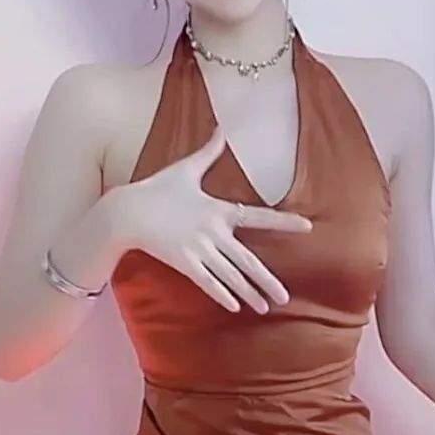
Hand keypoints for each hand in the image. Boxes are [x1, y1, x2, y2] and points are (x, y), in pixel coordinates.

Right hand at [112, 125, 312, 313]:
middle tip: (285, 297)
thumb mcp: (185, 169)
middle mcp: (213, 232)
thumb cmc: (156, 188)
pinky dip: (221, 294)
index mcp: (218, 209)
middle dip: (267, 281)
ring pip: (230, 276)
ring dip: (248, 293)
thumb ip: (209, 151)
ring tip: (265, 308)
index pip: (258, 217)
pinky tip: (235, 307)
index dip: (284, 222)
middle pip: (247, 261)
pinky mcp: (183, 263)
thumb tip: (222, 127)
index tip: (308, 227)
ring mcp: (198, 249)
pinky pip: (207, 282)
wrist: (126, 211)